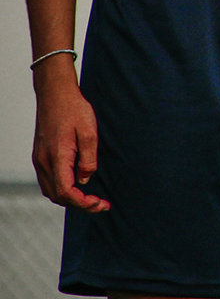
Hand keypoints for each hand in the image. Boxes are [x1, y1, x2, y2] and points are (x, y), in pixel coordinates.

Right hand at [32, 60, 108, 212]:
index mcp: (56, 157)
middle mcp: (43, 162)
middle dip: (79, 204)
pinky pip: (48, 181)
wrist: (55, 94)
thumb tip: (85, 179)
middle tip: (100, 204)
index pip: (66, 192)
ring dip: (70, 199)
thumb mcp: (89, 132)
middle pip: (58, 196)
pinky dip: (62, 189)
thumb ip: (88, 158)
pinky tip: (77, 185)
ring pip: (51, 191)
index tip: (100, 203)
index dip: (82, 203)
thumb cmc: (74, 109)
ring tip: (91, 198)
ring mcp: (40, 160)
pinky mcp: (40, 156)